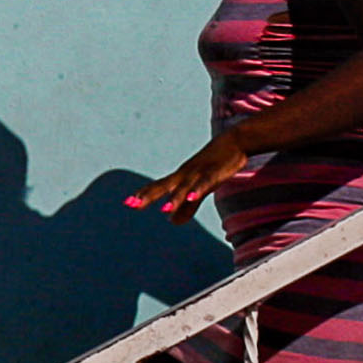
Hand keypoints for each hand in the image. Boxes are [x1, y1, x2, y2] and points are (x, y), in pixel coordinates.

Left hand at [129, 134, 249, 214]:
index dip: (144, 195)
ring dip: (175, 198)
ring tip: (163, 210)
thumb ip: (187, 206)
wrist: (234, 141)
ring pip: (185, 186)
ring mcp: (200, 172)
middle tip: (132, 204)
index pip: (158, 186)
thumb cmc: (215, 164)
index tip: (127, 203)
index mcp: (181, 177)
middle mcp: (186, 174)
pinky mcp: (216, 172)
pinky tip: (193, 196)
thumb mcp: (199, 188)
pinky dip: (199, 189)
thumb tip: (173, 222)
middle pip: (164, 185)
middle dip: (148, 195)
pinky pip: (206, 182)